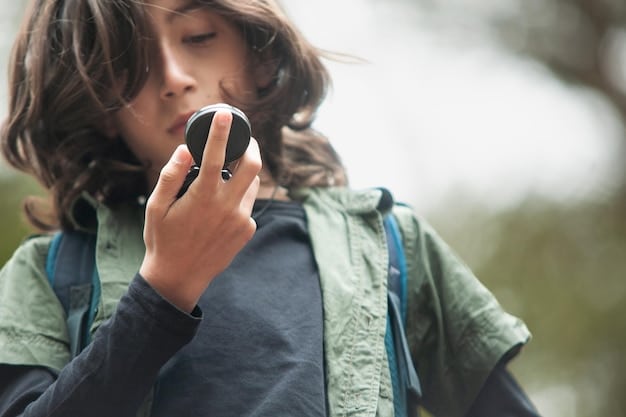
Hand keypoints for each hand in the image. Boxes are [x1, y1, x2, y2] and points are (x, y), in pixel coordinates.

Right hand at [139, 111, 260, 311]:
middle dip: (251, 147)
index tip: (226, 115)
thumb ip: (171, 176)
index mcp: (204, 198)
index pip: (217, 156)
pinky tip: (219, 210)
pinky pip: (247, 205)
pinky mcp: (247, 230)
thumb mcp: (156, 207)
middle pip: (253, 166)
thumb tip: (185, 150)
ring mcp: (242, 220)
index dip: (221, 132)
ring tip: (224, 177)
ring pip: (251, 186)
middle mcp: (229, 207)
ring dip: (242, 175)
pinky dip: (236, 199)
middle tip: (243, 140)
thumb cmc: (162, 240)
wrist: (179, 278)